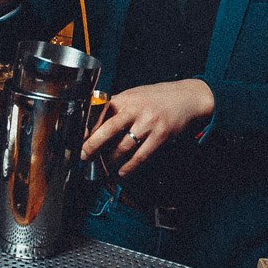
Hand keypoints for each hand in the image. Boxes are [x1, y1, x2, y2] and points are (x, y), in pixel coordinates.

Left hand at [81, 79, 213, 176]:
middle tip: (83, 156)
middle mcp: (136, 109)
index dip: (88, 127)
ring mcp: (149, 123)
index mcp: (126, 98)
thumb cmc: (158, 97)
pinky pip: (141, 155)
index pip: (100, 112)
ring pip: (123, 146)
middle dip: (92, 145)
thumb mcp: (135, 95)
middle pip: (108, 130)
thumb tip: (94, 124)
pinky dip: (129, 166)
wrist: (188, 98)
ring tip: (103, 167)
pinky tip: (122, 172)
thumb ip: (117, 107)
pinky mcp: (161, 136)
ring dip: (111, 160)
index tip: (78, 139)